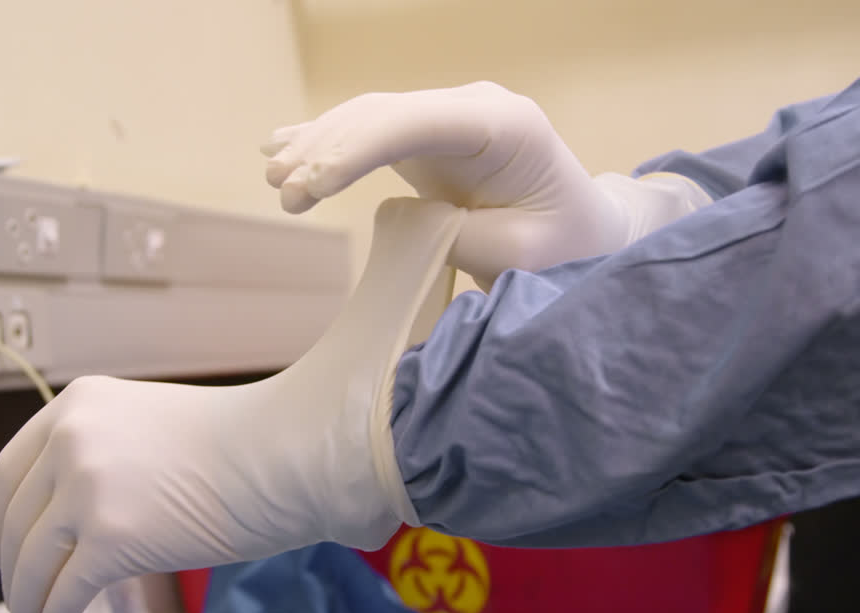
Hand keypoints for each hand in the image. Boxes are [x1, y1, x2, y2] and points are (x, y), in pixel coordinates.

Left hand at [0, 198, 465, 612]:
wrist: (288, 451)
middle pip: (16, 519)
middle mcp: (71, 440)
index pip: (11, 469)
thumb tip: (76, 516)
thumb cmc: (243, 442)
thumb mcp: (152, 428)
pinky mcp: (108, 538)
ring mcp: (86, 488)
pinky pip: (63, 590)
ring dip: (26, 601)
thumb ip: (107, 457)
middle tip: (14, 593)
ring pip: (33, 561)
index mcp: (78, 404)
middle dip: (10, 566)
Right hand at [264, 81, 709, 288]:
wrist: (585, 235)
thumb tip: (400, 217)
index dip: (359, 147)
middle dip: (328, 149)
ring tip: (274, 179)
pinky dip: (328, 140)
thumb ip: (460, 233)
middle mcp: (474, 109)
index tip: (314, 183)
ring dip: (318, 146)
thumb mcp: (520, 254)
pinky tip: (279, 145)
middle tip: (285, 194)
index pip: (419, 120)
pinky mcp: (430, 140)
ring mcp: (449, 120)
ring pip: (370, 118)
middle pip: (385, 113)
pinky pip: (372, 132)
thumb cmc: (565, 249)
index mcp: (508, 126)